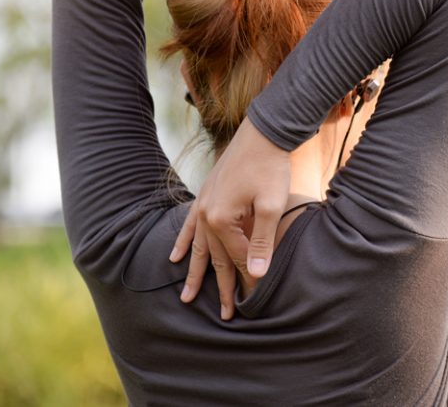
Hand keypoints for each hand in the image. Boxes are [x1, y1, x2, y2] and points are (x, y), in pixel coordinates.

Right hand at [169, 117, 289, 319]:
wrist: (264, 132)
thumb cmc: (271, 168)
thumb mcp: (271, 206)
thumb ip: (262, 242)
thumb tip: (256, 276)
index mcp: (221, 219)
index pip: (236, 258)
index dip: (249, 281)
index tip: (256, 301)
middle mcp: (206, 214)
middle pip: (215, 258)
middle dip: (221, 287)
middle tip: (225, 315)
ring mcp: (203, 204)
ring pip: (199, 246)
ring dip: (196, 272)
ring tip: (187, 296)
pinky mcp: (206, 195)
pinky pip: (190, 225)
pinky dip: (184, 241)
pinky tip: (176, 256)